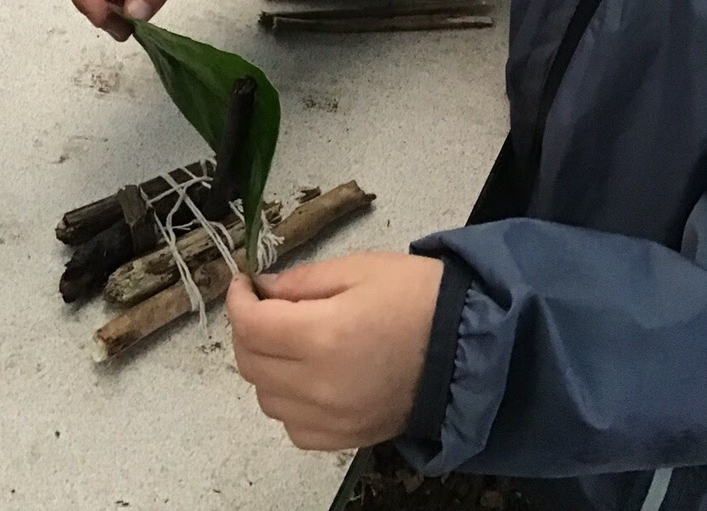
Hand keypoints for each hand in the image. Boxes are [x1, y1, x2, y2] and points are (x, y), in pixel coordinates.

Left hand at [227, 253, 443, 450]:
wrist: (468, 347)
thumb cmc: (419, 298)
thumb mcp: (360, 268)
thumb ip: (304, 280)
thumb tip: (264, 289)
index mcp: (323, 336)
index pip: (251, 325)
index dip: (238, 299)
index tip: (244, 282)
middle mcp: (319, 386)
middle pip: (250, 363)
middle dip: (247, 328)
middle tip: (264, 304)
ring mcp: (331, 418)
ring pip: (265, 398)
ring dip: (264, 366)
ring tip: (286, 338)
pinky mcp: (344, 438)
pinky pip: (292, 426)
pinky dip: (287, 401)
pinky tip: (306, 376)